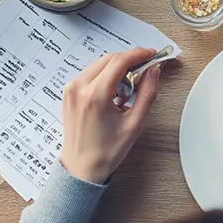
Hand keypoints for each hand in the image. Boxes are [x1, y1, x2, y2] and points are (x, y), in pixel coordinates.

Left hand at [59, 48, 160, 183]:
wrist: (81, 167)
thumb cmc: (105, 151)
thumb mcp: (134, 123)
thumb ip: (147, 93)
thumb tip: (153, 72)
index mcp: (94, 96)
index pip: (119, 61)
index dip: (139, 54)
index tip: (152, 54)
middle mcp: (79, 88)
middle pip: (109, 59)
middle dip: (129, 60)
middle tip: (145, 69)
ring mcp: (71, 89)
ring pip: (100, 64)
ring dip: (117, 68)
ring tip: (128, 89)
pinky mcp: (69, 92)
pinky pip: (91, 73)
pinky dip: (106, 76)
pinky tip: (115, 93)